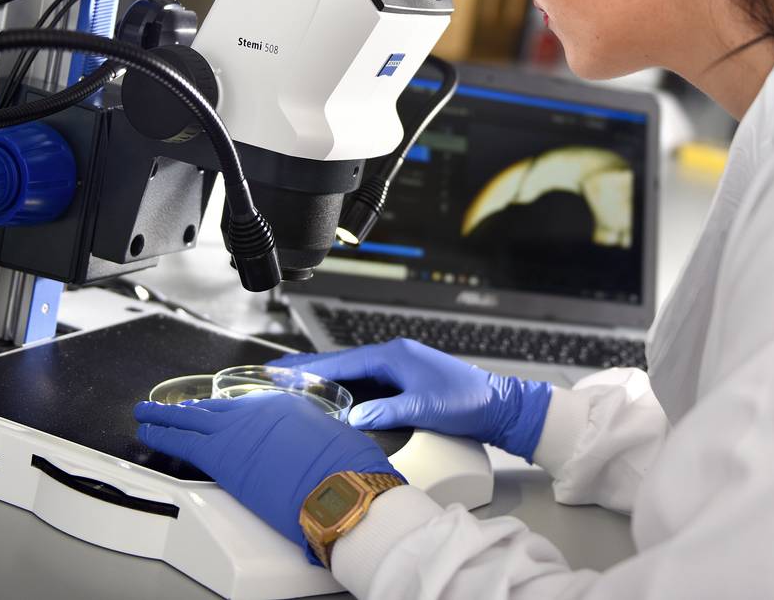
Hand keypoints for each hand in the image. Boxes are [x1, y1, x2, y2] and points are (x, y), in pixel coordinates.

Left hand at [134, 393, 400, 558]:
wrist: (340, 488)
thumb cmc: (345, 469)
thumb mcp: (331, 440)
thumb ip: (310, 440)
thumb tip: (309, 449)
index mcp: (283, 406)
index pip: (240, 407)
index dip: (219, 411)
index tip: (208, 412)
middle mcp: (255, 413)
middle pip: (209, 409)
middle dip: (183, 409)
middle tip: (161, 408)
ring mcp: (236, 433)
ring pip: (189, 420)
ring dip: (164, 418)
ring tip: (146, 416)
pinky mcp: (222, 458)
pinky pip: (183, 443)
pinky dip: (162, 436)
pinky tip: (149, 434)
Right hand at [274, 339, 551, 459]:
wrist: (499, 405)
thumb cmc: (466, 400)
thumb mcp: (423, 406)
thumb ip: (386, 411)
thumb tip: (351, 417)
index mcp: (393, 355)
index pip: (341, 361)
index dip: (309, 369)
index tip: (280, 373)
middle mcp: (392, 357)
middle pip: (342, 364)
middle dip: (309, 371)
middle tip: (274, 377)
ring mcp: (398, 370)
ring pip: (352, 375)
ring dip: (325, 382)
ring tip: (294, 389)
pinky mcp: (404, 384)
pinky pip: (366, 385)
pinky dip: (345, 391)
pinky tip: (332, 402)